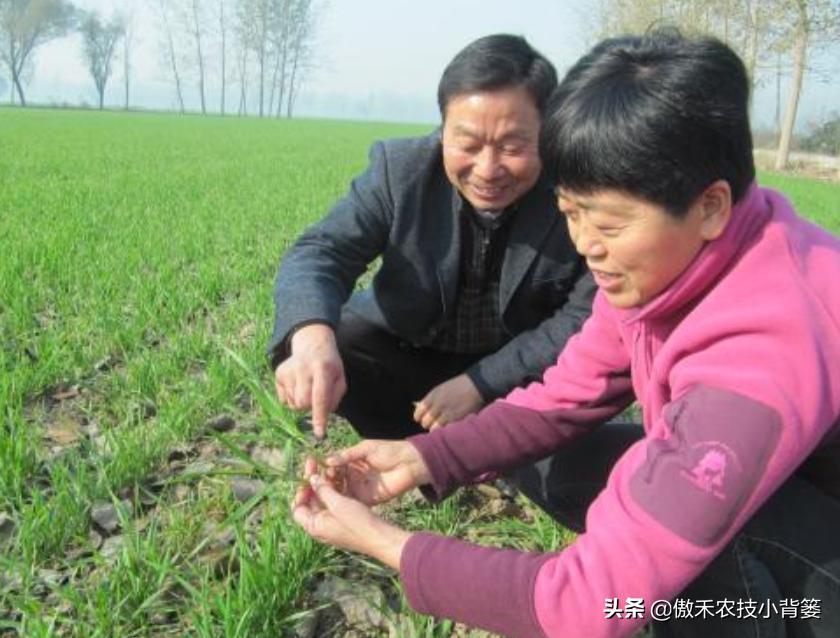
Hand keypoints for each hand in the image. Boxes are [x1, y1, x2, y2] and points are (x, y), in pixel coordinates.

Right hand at [275, 324, 345, 437]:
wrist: (312, 344)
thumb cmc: (329, 366)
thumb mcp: (340, 378)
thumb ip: (335, 398)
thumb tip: (323, 415)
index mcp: (322, 368)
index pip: (320, 397)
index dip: (319, 417)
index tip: (320, 434)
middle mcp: (303, 368)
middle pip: (303, 403)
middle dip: (310, 407)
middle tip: (316, 396)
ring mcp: (288, 371)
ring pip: (293, 404)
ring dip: (302, 403)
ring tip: (307, 387)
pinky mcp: (279, 373)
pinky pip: (284, 400)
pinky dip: (292, 398)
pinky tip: (298, 384)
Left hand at [292, 473, 410, 569]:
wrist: (379, 537)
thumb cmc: (357, 522)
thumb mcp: (338, 504)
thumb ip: (323, 490)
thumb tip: (311, 478)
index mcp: (314, 526)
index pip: (297, 508)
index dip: (300, 491)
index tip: (308, 477)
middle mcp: (319, 527)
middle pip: (309, 502)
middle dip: (311, 484)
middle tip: (313, 463)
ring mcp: (330, 525)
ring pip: (321, 502)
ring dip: (323, 486)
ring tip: (327, 469)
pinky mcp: (341, 522)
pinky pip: (332, 505)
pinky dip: (332, 492)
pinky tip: (338, 480)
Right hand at [323, 439, 431, 505]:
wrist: (410, 463)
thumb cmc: (389, 451)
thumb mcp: (366, 449)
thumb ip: (348, 455)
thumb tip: (327, 461)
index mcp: (351, 461)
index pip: (332, 466)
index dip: (322, 468)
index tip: (312, 469)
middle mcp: (352, 475)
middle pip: (332, 480)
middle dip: (322, 482)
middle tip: (313, 483)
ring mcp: (358, 488)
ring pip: (339, 492)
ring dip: (329, 492)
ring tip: (320, 492)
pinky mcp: (366, 499)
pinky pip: (350, 502)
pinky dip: (341, 502)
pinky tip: (332, 500)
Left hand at [413, 373, 483, 430]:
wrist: (475, 386)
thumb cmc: (458, 387)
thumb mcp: (441, 389)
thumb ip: (431, 400)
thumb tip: (421, 411)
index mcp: (432, 397)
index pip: (418, 412)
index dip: (419, 417)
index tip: (420, 419)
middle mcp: (438, 406)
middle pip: (425, 422)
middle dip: (427, 424)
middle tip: (431, 424)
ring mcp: (447, 414)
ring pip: (434, 429)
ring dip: (436, 429)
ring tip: (440, 427)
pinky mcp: (456, 420)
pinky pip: (445, 431)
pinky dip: (445, 431)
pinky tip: (448, 428)